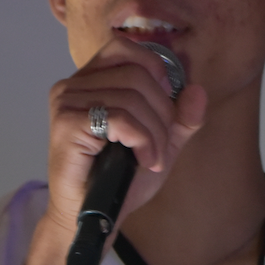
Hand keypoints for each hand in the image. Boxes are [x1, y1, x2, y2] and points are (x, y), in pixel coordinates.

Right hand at [41, 36, 205, 248]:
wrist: (92, 217)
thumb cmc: (118, 181)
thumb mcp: (159, 144)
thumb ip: (179, 119)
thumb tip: (198, 90)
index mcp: (89, 81)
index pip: (125, 48)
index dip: (155, 72)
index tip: (164, 110)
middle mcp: (72, 86)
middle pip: (136, 75)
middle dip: (162, 113)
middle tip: (161, 147)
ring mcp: (66, 103)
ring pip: (132, 97)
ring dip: (154, 133)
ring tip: (152, 159)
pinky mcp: (67, 124)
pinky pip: (120, 118)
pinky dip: (142, 140)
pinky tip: (144, 161)